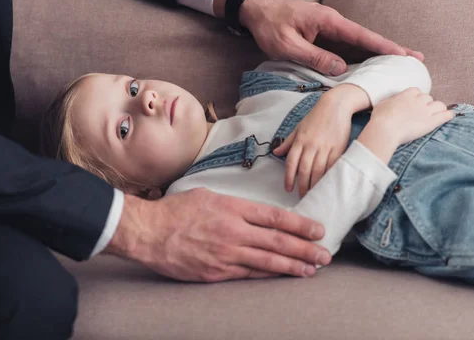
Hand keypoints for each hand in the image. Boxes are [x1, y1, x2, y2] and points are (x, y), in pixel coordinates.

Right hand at [105, 190, 331, 282]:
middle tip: (326, 255)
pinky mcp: (216, 273)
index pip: (275, 217)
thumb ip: (234, 205)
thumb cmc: (175, 211)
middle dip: (306, 249)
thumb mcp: (207, 196)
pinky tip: (282, 277)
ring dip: (293, 267)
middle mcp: (233, 232)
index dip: (300, 225)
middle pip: (278, 242)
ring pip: (267, 262)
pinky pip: (247, 275)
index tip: (318, 230)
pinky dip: (268, 276)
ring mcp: (225, 255)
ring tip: (311, 270)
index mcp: (232, 208)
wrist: (148, 232)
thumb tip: (255, 214)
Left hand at [239, 0, 423, 75]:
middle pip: (366, 40)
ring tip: (398, 66)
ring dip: (376, 55)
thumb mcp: (289, 45)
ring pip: (356, 44)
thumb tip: (340, 69)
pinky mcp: (321, 35)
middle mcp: (333, 23)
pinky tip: (368, 66)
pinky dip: (358, 56)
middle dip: (390, 50)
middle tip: (416, 60)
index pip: (362, 36)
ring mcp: (328, 28)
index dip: (384, 47)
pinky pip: (344, 47)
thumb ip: (314, 57)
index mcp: (328, 21)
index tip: (404, 55)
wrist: (256, 9)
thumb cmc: (270, 25)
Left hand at [273, 84, 367, 196]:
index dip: (289, 177)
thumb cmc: (315, 117)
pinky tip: (326, 185)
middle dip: (302, 185)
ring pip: (318, 170)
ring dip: (314, 184)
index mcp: (300, 140)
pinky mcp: (338, 148)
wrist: (335, 106)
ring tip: (313, 195)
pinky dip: (328, 177)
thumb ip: (288, 142)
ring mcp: (325, 147)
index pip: (291, 163)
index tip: (288, 189)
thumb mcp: (298, 128)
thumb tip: (275, 153)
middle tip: (302, 197)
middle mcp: (311, 145)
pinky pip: (332, 166)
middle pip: (304, 170)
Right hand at [367, 87, 454, 146]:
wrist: (385, 129)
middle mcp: (418, 100)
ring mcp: (426, 110)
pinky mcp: (432, 122)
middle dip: (427, 104)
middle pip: (428, 98)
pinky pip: (446, 115)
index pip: (417, 91)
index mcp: (407, 94)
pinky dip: (448, 115)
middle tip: (423, 111)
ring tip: (436, 113)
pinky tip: (449, 116)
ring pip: (440, 105)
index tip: (414, 103)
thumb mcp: (382, 104)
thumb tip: (393, 101)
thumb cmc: (380, 118)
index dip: (417, 97)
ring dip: (438, 108)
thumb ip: (391, 100)